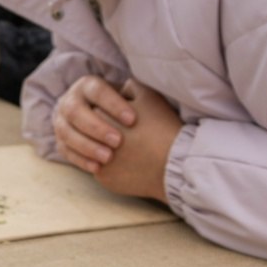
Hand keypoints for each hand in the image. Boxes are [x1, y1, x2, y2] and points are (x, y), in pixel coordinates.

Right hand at [52, 75, 134, 172]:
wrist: (115, 127)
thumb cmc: (129, 111)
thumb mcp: (134, 96)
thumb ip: (135, 92)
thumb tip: (134, 89)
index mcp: (87, 86)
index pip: (97, 91)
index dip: (113, 105)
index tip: (132, 120)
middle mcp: (70, 101)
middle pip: (76, 112)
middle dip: (96, 127)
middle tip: (118, 141)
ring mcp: (61, 122)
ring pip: (67, 133)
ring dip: (87, 146)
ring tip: (108, 157)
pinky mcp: (61, 141)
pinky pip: (66, 151)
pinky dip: (81, 160)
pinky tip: (98, 167)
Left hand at [93, 79, 180, 201]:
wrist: (175, 162)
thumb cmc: (162, 127)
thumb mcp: (148, 96)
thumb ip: (128, 88)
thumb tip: (119, 90)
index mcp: (100, 115)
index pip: (95, 111)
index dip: (111, 114)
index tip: (126, 120)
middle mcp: (92, 138)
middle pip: (92, 131)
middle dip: (103, 131)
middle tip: (126, 135)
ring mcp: (96, 160)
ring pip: (94, 152)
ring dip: (104, 149)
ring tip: (128, 149)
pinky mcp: (104, 178)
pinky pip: (103, 170)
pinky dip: (113, 168)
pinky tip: (130, 164)